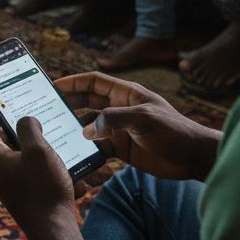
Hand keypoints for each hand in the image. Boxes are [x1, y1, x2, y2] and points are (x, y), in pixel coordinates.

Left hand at [0, 117, 76, 234]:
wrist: (53, 229)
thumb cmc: (44, 187)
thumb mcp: (38, 149)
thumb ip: (28, 128)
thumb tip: (25, 121)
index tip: (9, 105)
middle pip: (3, 144)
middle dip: (20, 131)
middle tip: (36, 120)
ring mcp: (8, 188)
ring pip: (18, 160)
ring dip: (33, 150)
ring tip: (52, 141)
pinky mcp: (21, 198)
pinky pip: (28, 176)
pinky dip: (40, 167)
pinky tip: (59, 166)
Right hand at [55, 71, 220, 181]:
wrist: (193, 158)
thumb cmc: (174, 131)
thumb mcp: (144, 119)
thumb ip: (115, 120)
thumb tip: (87, 129)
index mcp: (126, 94)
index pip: (94, 82)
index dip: (73, 82)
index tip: (53, 87)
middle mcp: (120, 109)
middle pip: (88, 102)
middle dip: (68, 104)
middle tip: (47, 111)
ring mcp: (120, 129)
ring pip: (90, 125)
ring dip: (75, 128)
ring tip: (55, 133)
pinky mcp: (122, 148)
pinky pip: (98, 146)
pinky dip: (86, 149)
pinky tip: (74, 153)